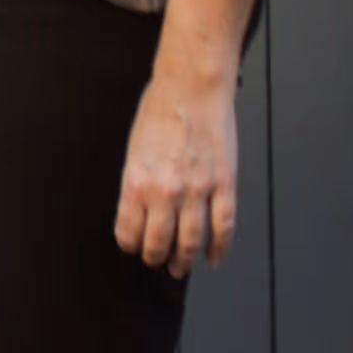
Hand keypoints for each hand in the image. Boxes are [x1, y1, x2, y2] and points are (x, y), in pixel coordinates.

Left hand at [114, 51, 236, 277]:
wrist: (192, 85)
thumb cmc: (161, 109)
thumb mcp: (134, 148)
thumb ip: (136, 183)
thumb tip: (138, 213)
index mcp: (136, 180)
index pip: (128, 232)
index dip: (131, 245)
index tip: (134, 247)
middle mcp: (165, 190)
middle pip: (158, 244)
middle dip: (155, 258)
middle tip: (157, 262)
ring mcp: (197, 190)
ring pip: (190, 243)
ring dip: (184, 260)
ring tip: (180, 266)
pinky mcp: (224, 184)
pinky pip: (223, 227)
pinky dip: (219, 248)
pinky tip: (213, 256)